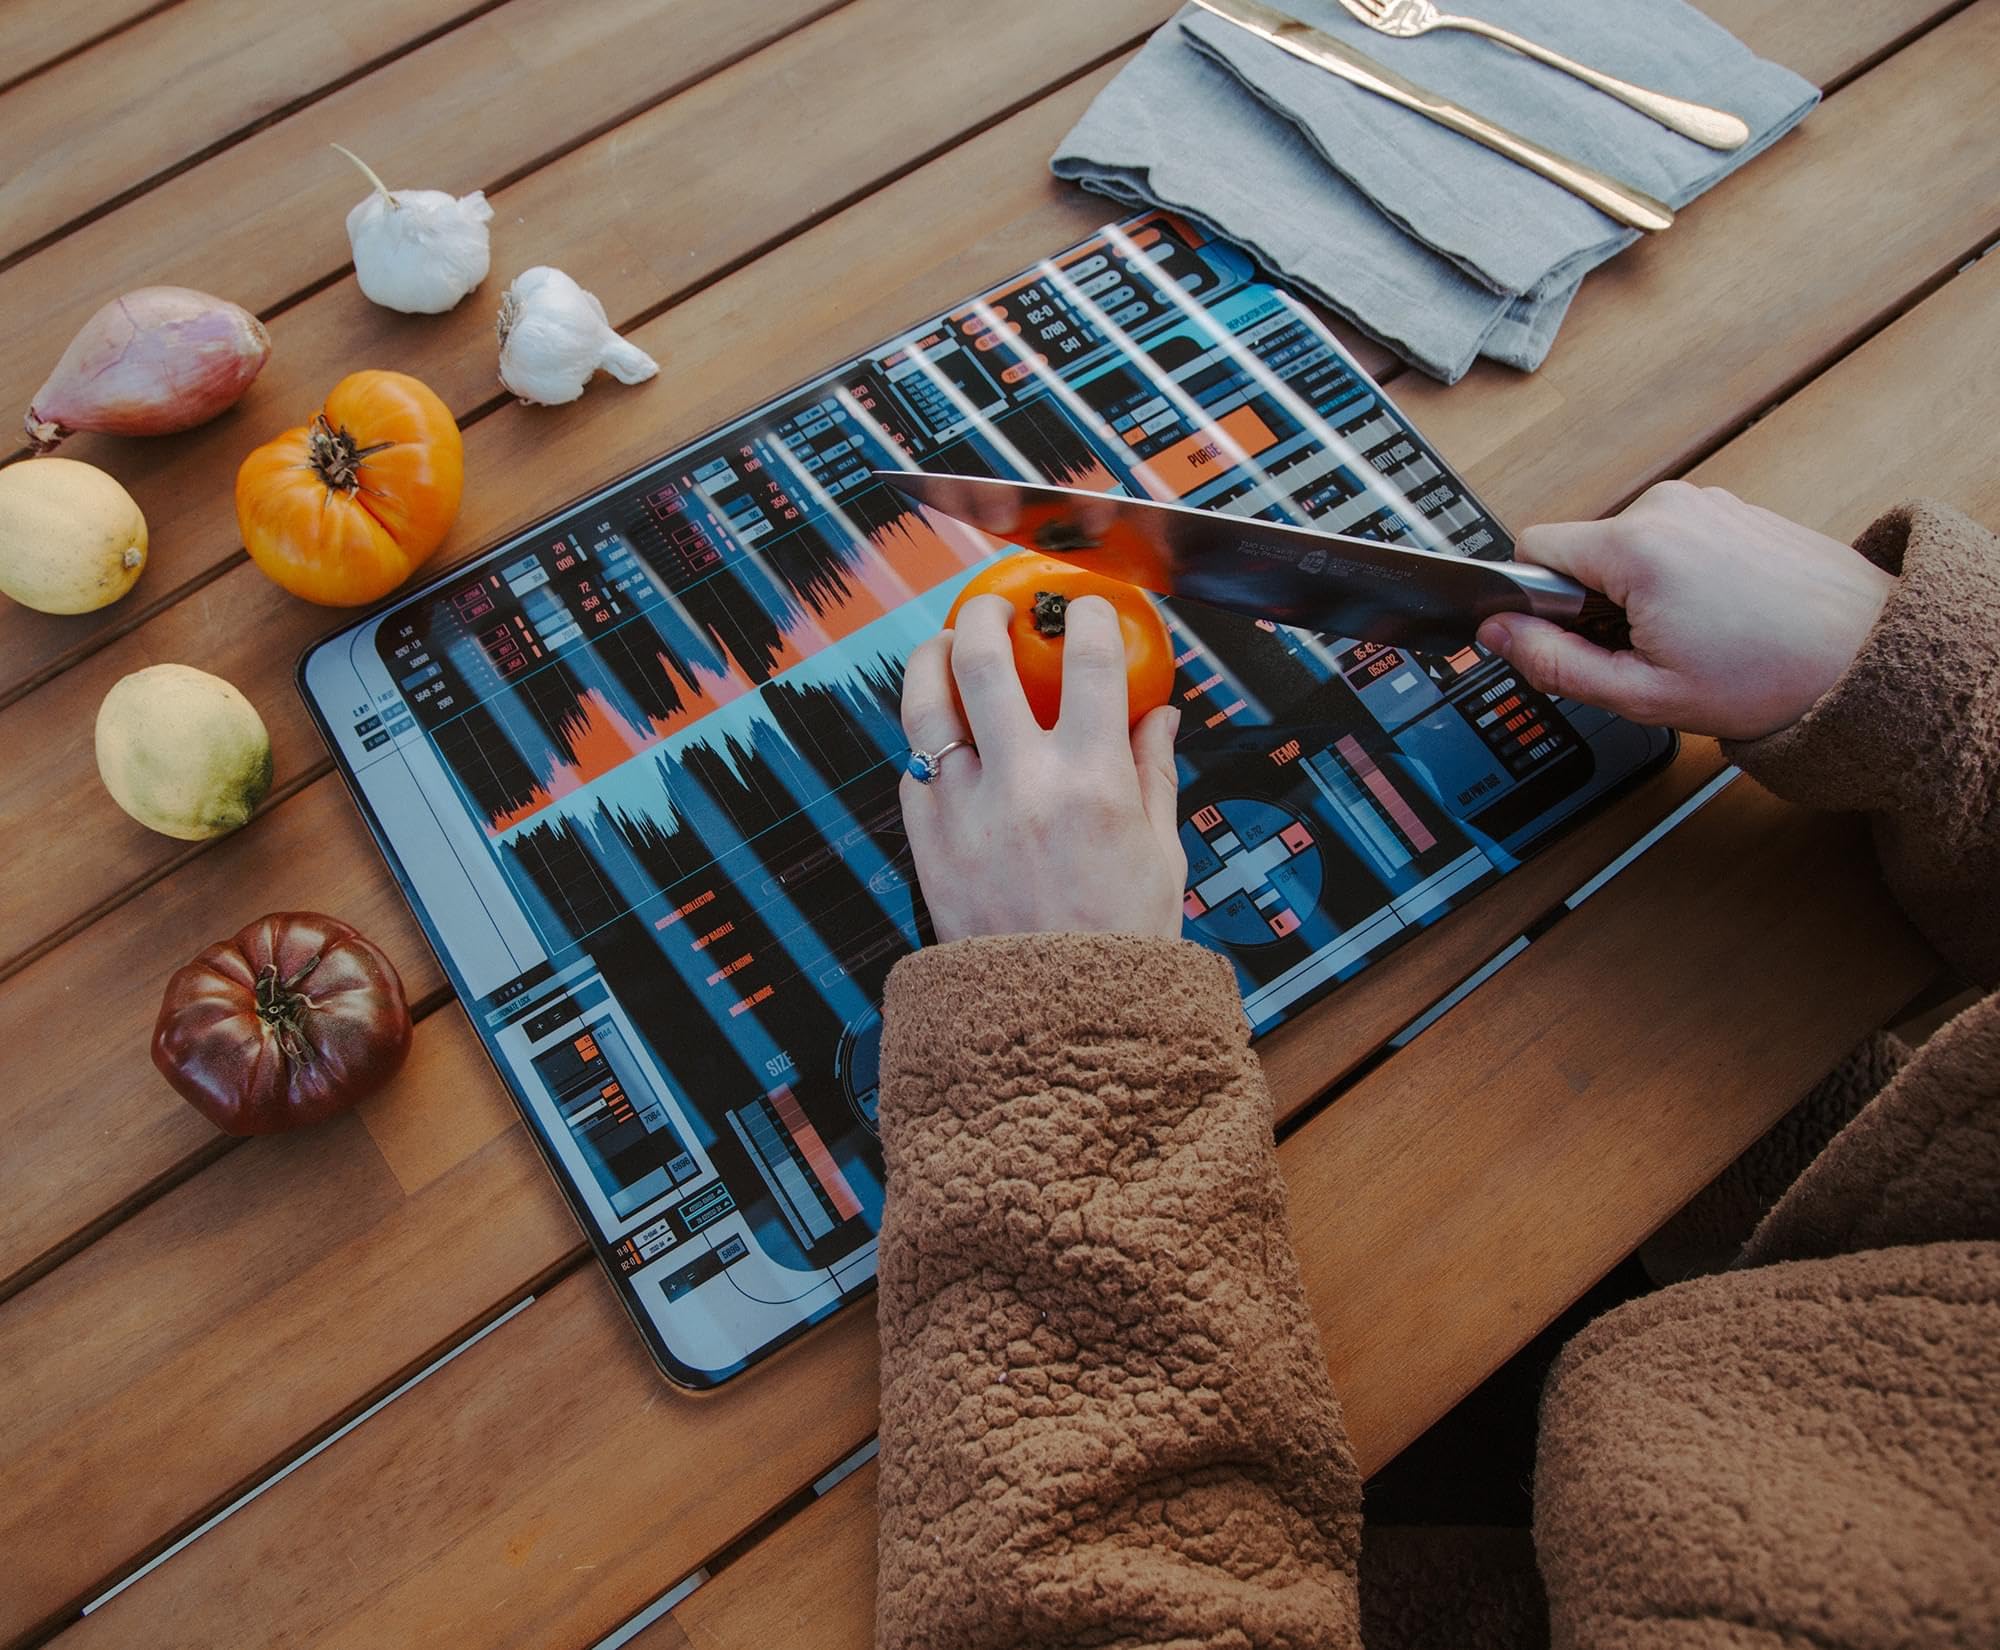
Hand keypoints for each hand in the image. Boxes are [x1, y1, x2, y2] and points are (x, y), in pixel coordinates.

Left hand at [899, 593, 1186, 941]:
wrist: (1057, 1020)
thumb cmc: (1118, 942)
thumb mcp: (1161, 854)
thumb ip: (1155, 773)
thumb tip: (1161, 713)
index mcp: (1093, 784)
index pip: (1089, 663)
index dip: (1087, 617)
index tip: (1086, 609)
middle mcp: (1022, 785)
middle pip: (985, 661)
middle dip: (987, 616)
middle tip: (995, 609)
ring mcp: (965, 811)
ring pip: (926, 704)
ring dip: (932, 660)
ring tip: (945, 647)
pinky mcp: (926, 842)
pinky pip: (914, 769)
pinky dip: (926, 744)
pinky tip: (943, 738)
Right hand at [1475, 481, 1893, 740]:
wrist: (1871, 655)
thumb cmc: (1776, 675)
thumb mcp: (1643, 693)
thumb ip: (1554, 663)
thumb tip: (1497, 635)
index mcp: (1636, 545)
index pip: (1530, 551)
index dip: (1534, 604)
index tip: (1571, 641)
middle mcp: (1667, 507)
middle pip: (1579, 553)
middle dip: (1591, 605)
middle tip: (1643, 654)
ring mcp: (1704, 502)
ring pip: (1624, 550)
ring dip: (1635, 595)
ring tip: (1689, 638)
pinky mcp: (1731, 509)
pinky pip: (1669, 542)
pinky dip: (1674, 580)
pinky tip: (1714, 618)